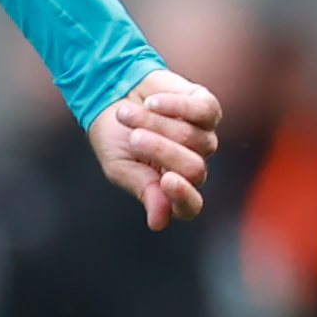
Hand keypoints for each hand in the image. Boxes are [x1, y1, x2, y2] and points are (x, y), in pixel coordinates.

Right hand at [92, 67, 222, 228]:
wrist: (110, 93)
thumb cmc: (115, 136)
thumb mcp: (120, 167)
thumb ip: (144, 190)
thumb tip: (159, 222)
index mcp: (171, 189)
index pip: (189, 207)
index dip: (183, 197)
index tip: (166, 180)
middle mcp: (192, 165)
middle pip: (194, 169)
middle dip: (162, 151)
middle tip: (134, 137)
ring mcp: (203, 136)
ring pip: (196, 138)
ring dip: (157, 123)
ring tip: (129, 114)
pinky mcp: (206, 108)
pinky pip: (203, 111)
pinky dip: (175, 105)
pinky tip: (152, 101)